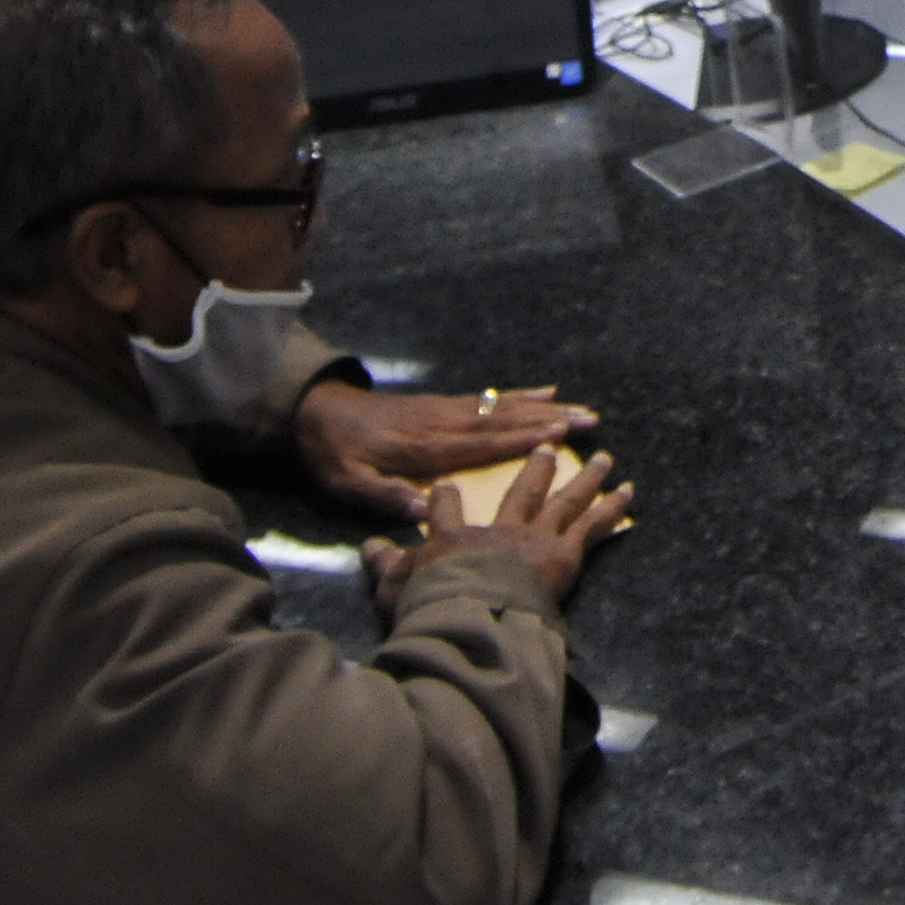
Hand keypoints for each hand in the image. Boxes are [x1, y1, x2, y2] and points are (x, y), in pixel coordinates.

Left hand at [295, 378, 601, 524]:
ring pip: (503, 407)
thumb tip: (426, 513)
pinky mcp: (443, 405)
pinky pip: (489, 398)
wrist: (316, 411)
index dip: (521, 439)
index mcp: (425, 448)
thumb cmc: (334, 455)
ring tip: (580, 408)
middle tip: (589, 418)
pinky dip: (519, 394)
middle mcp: (443, 424)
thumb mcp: (349, 483)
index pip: (481, 443)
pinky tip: (543, 391)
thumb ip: (386, 496)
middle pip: (503, 420)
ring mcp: (446, 410)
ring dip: (544, 407)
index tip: (559, 436)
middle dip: (548, 419)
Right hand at [366, 449, 631, 615]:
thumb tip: (369, 547)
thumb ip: (384, 565)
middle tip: (549, 448)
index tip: (446, 486)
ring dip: (585, 478)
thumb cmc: (429, 605)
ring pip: (564, 500)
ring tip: (606, 458)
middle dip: (535, 468)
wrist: (469, 612)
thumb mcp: (393, 586)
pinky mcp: (563, 553)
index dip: (446, 498)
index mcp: (454, 538)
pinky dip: (611, 507)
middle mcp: (498, 529)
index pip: (446, 511)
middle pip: (520, 492)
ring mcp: (533, 538)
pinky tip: (629, 491)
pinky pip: (592, 525)